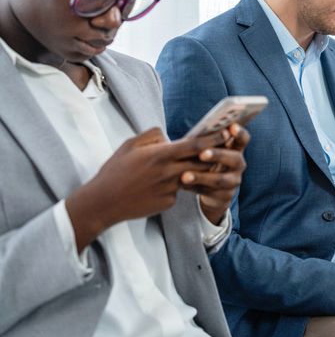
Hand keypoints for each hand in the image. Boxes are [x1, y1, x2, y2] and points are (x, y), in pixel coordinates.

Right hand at [65, 127, 231, 251]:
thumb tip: (169, 137)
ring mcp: (170, 189)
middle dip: (216, 154)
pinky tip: (158, 188)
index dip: (213, 138)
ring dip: (199, 172)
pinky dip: (175, 187)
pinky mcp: (168, 203)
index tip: (227, 133)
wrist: (103, 202)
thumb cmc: (115, 170)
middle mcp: (168, 172)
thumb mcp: (130, 145)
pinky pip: (178, 192)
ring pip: (192, 177)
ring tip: (199, 166)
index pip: (195, 145)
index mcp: (160, 155)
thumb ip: (153, 136)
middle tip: (228, 147)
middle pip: (201, 162)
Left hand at [181, 123, 249, 223]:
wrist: (208, 188)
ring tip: (185, 176)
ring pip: (221, 180)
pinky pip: (211, 192)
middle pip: (234, 158)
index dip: (240, 133)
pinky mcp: (226, 195)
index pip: (243, 139)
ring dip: (202, 177)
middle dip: (218, 155)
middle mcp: (238, 164)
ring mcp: (234, 181)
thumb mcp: (206, 149)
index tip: (232, 127)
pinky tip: (182, 184)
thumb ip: (203, 140)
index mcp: (235, 148)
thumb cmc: (204, 160)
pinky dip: (196, 188)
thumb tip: (182, 132)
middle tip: (202, 154)